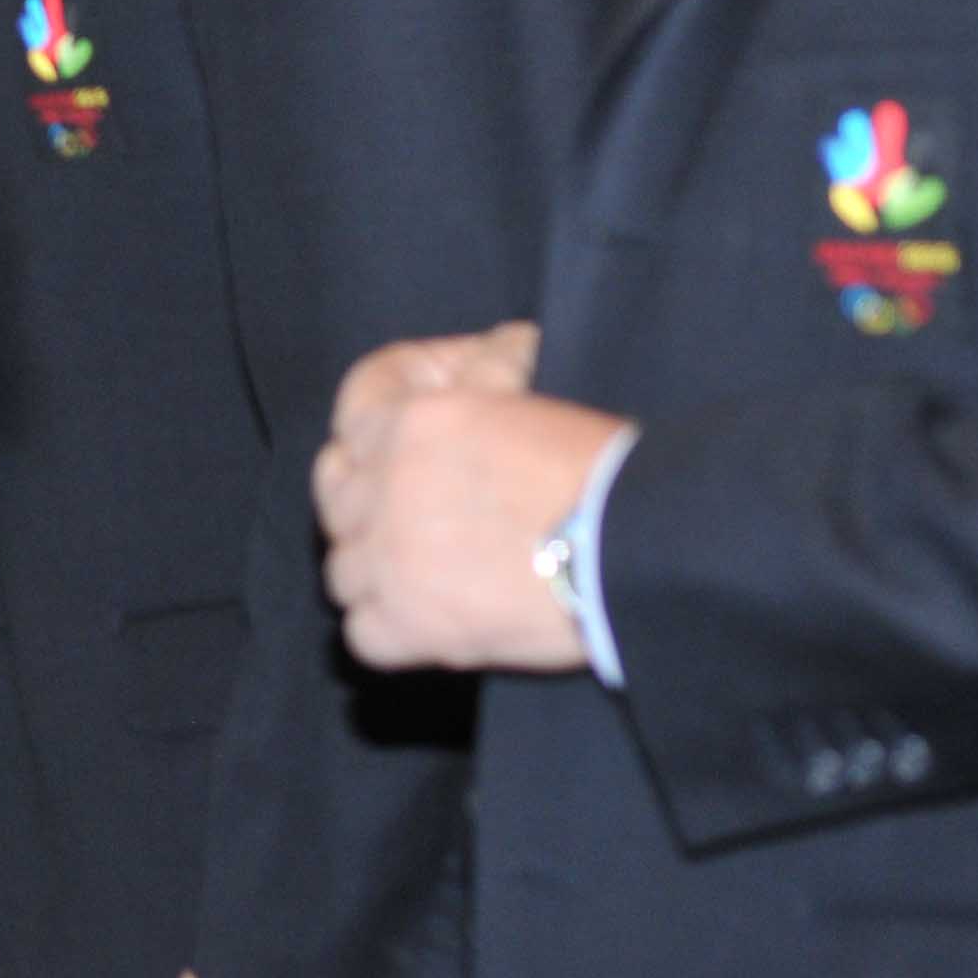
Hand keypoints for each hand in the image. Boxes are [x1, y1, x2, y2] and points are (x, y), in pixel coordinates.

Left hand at [314, 334, 623, 673]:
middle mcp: (389, 485)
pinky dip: (389, 632)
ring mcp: (392, 558)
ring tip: (421, 571)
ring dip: (376, 570)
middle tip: (407, 507)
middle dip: (365, 495)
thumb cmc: (604, 472)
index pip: (357, 404)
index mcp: (416, 421)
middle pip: (334, 491)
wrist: (643, 553)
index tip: (404, 427)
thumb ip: (493, 377)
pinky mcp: (412, 625)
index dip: (380, 411)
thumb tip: (504, 344)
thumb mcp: (539, 401)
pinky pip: (363, 633)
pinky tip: (425, 622)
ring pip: (343, 567)